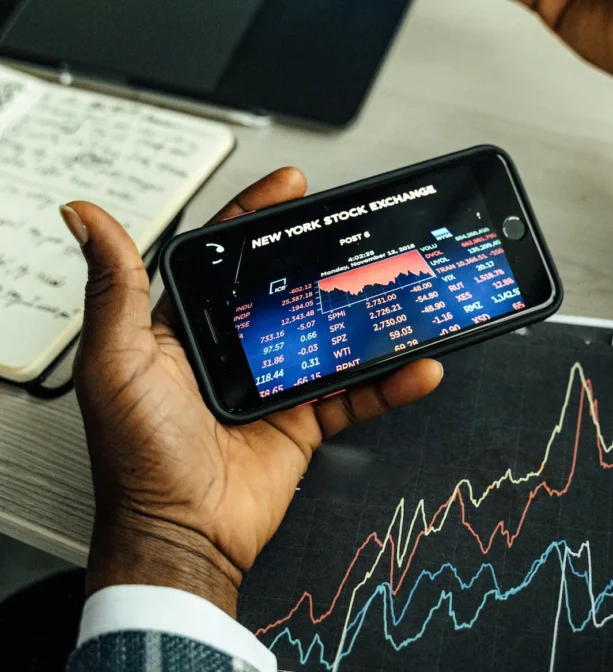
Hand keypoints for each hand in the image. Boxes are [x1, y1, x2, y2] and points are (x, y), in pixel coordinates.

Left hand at [60, 168, 442, 616]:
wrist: (183, 535)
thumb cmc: (139, 455)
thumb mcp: (118, 362)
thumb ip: (115, 289)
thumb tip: (87, 218)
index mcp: (189, 328)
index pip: (227, 256)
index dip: (257, 215)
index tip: (290, 187)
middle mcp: (235, 350)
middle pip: (287, 287)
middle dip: (320, 253)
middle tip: (353, 226)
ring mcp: (275, 383)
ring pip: (331, 336)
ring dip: (367, 314)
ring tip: (398, 286)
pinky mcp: (305, 419)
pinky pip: (356, 394)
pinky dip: (390, 382)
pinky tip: (416, 366)